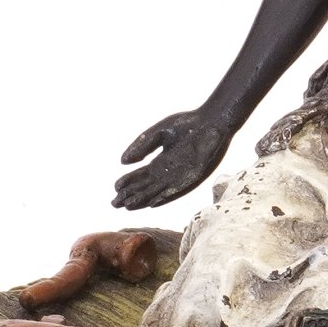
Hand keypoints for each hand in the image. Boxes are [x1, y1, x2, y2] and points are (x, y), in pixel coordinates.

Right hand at [111, 110, 233, 210]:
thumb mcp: (159, 133)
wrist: (213, 120)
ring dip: (143, 199)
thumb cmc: (187, 124)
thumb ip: (142, 145)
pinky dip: (164, 197)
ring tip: (128, 206)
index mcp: (162, 161)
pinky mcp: (194, 177)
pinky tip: (152, 203)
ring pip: (159, 191)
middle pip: (147, 187)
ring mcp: (182, 175)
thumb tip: (122, 162)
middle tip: (114, 204)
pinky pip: (177, 190)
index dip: (129, 182)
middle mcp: (170, 172)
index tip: (115, 189)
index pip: (142, 175)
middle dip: (131, 195)